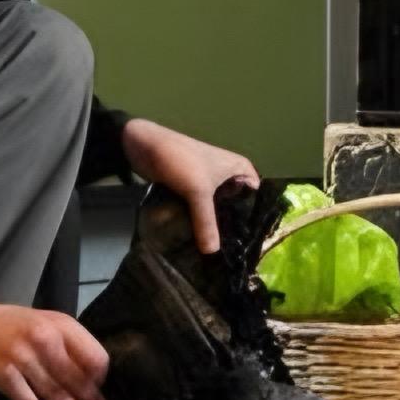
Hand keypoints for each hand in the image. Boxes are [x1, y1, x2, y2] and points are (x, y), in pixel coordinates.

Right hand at [0, 300, 110, 399]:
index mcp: (61, 325)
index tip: (99, 386)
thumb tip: (91, 373)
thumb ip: (68, 342)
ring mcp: (26, 360)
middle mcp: (47, 341)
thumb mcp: (45, 321)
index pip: (94, 356)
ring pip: (57, 393)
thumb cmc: (10, 324)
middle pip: (78, 378)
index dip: (100, 375)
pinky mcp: (7, 377)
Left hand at [122, 118, 258, 253]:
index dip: (255, 220)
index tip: (252, 244)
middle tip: (234, 252)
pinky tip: (203, 240)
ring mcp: (210, 184)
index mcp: (240, 168)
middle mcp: (229, 176)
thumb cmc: (180, 160)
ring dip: (216, 227)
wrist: (143, 145)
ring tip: (220, 252)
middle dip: (234, 227)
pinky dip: (201, 222)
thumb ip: (206, 222)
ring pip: (218, 210)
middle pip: (237, 207)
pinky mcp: (192, 191)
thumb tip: (212, 253)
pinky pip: (202, 210)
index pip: (256, 198)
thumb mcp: (197, 191)